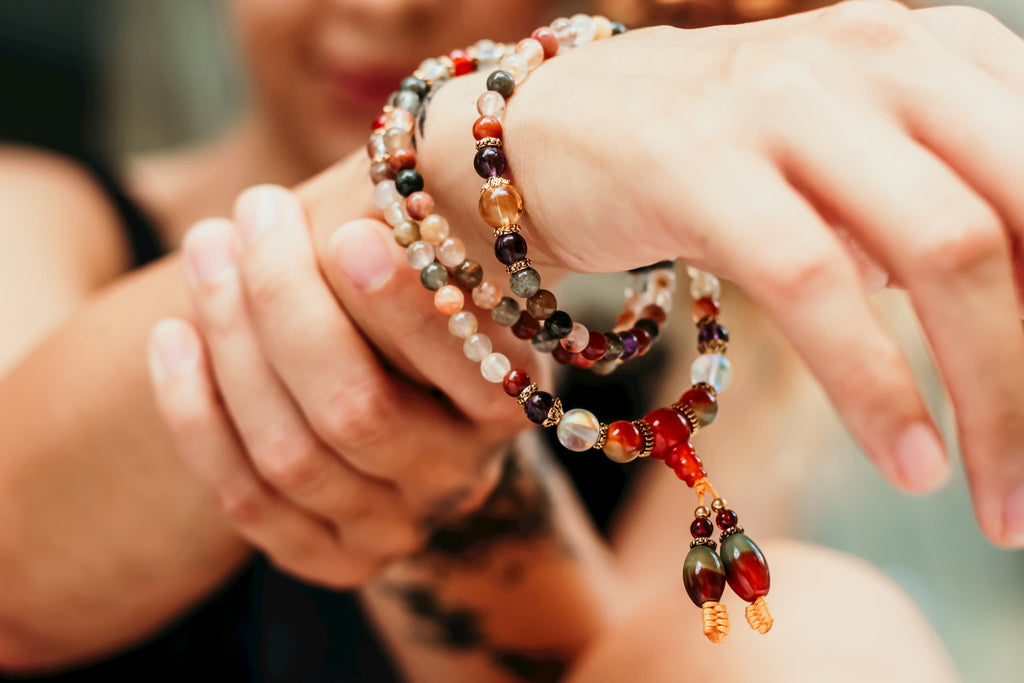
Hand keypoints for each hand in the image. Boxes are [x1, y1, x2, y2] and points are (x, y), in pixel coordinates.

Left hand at [147, 185, 536, 586]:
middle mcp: (458, 479)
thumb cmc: (425, 319)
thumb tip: (396, 153)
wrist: (416, 426)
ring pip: (290, 455)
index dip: (404, 307)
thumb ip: (428, 232)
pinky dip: (195, 416)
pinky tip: (171, 336)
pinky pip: (246, 503)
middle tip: (253, 210)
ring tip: (205, 247)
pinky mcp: (329, 559)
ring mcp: (391, 530)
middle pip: (355, 412)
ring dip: (231, 343)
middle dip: (286, 303)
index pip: (464, 369)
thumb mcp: (449, 273)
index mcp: (507, 407)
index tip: (348, 230)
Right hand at [420, 0, 1023, 545]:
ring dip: (996, 399)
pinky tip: (910, 464)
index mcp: (931, 50)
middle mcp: (876, 55)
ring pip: (946, 251)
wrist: (557, 128)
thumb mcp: (846, 169)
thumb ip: (938, 217)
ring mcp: (787, 100)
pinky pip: (818, 284)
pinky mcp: (701, 162)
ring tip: (1000, 502)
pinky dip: (877, 389)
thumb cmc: (716, 158)